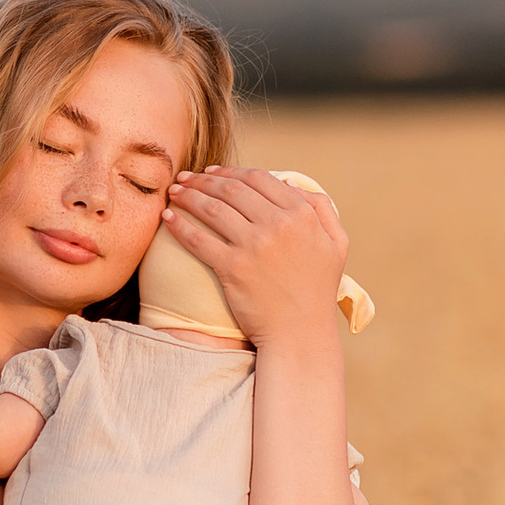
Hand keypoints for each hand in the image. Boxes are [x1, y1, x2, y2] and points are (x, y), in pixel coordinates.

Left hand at [161, 168, 347, 347]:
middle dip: (204, 179)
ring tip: (175, 191)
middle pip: (231, 189)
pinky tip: (168, 217)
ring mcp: (254, 246)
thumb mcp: (336, 245)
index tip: (213, 172)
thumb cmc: (317, 290)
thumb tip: (290, 184)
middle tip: (186, 177)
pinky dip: (180, 224)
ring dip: (188, 195)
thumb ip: (321, 209)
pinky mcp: (233, 268)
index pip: (259, 178)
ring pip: (212, 208)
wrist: (301, 333)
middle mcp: (278, 225)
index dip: (231, 171)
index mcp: (301, 214)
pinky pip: (199, 239)